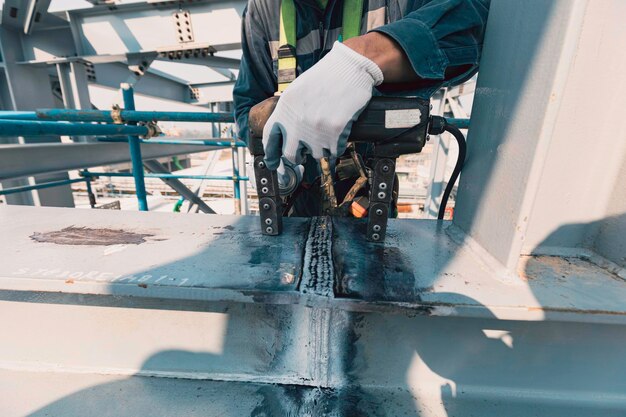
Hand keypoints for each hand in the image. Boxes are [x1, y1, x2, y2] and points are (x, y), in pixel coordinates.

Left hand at [262, 41, 382, 169]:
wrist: (349, 69)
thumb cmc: (325, 77)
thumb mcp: (297, 91)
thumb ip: (288, 113)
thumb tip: (285, 135)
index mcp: (285, 109)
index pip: (270, 138)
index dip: (271, 155)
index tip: (273, 163)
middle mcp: (297, 122)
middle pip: (291, 155)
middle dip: (297, 157)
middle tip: (302, 155)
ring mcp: (316, 129)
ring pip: (315, 155)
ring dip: (321, 149)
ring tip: (326, 134)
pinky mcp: (334, 133)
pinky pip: (334, 152)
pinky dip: (337, 147)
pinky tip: (338, 135)